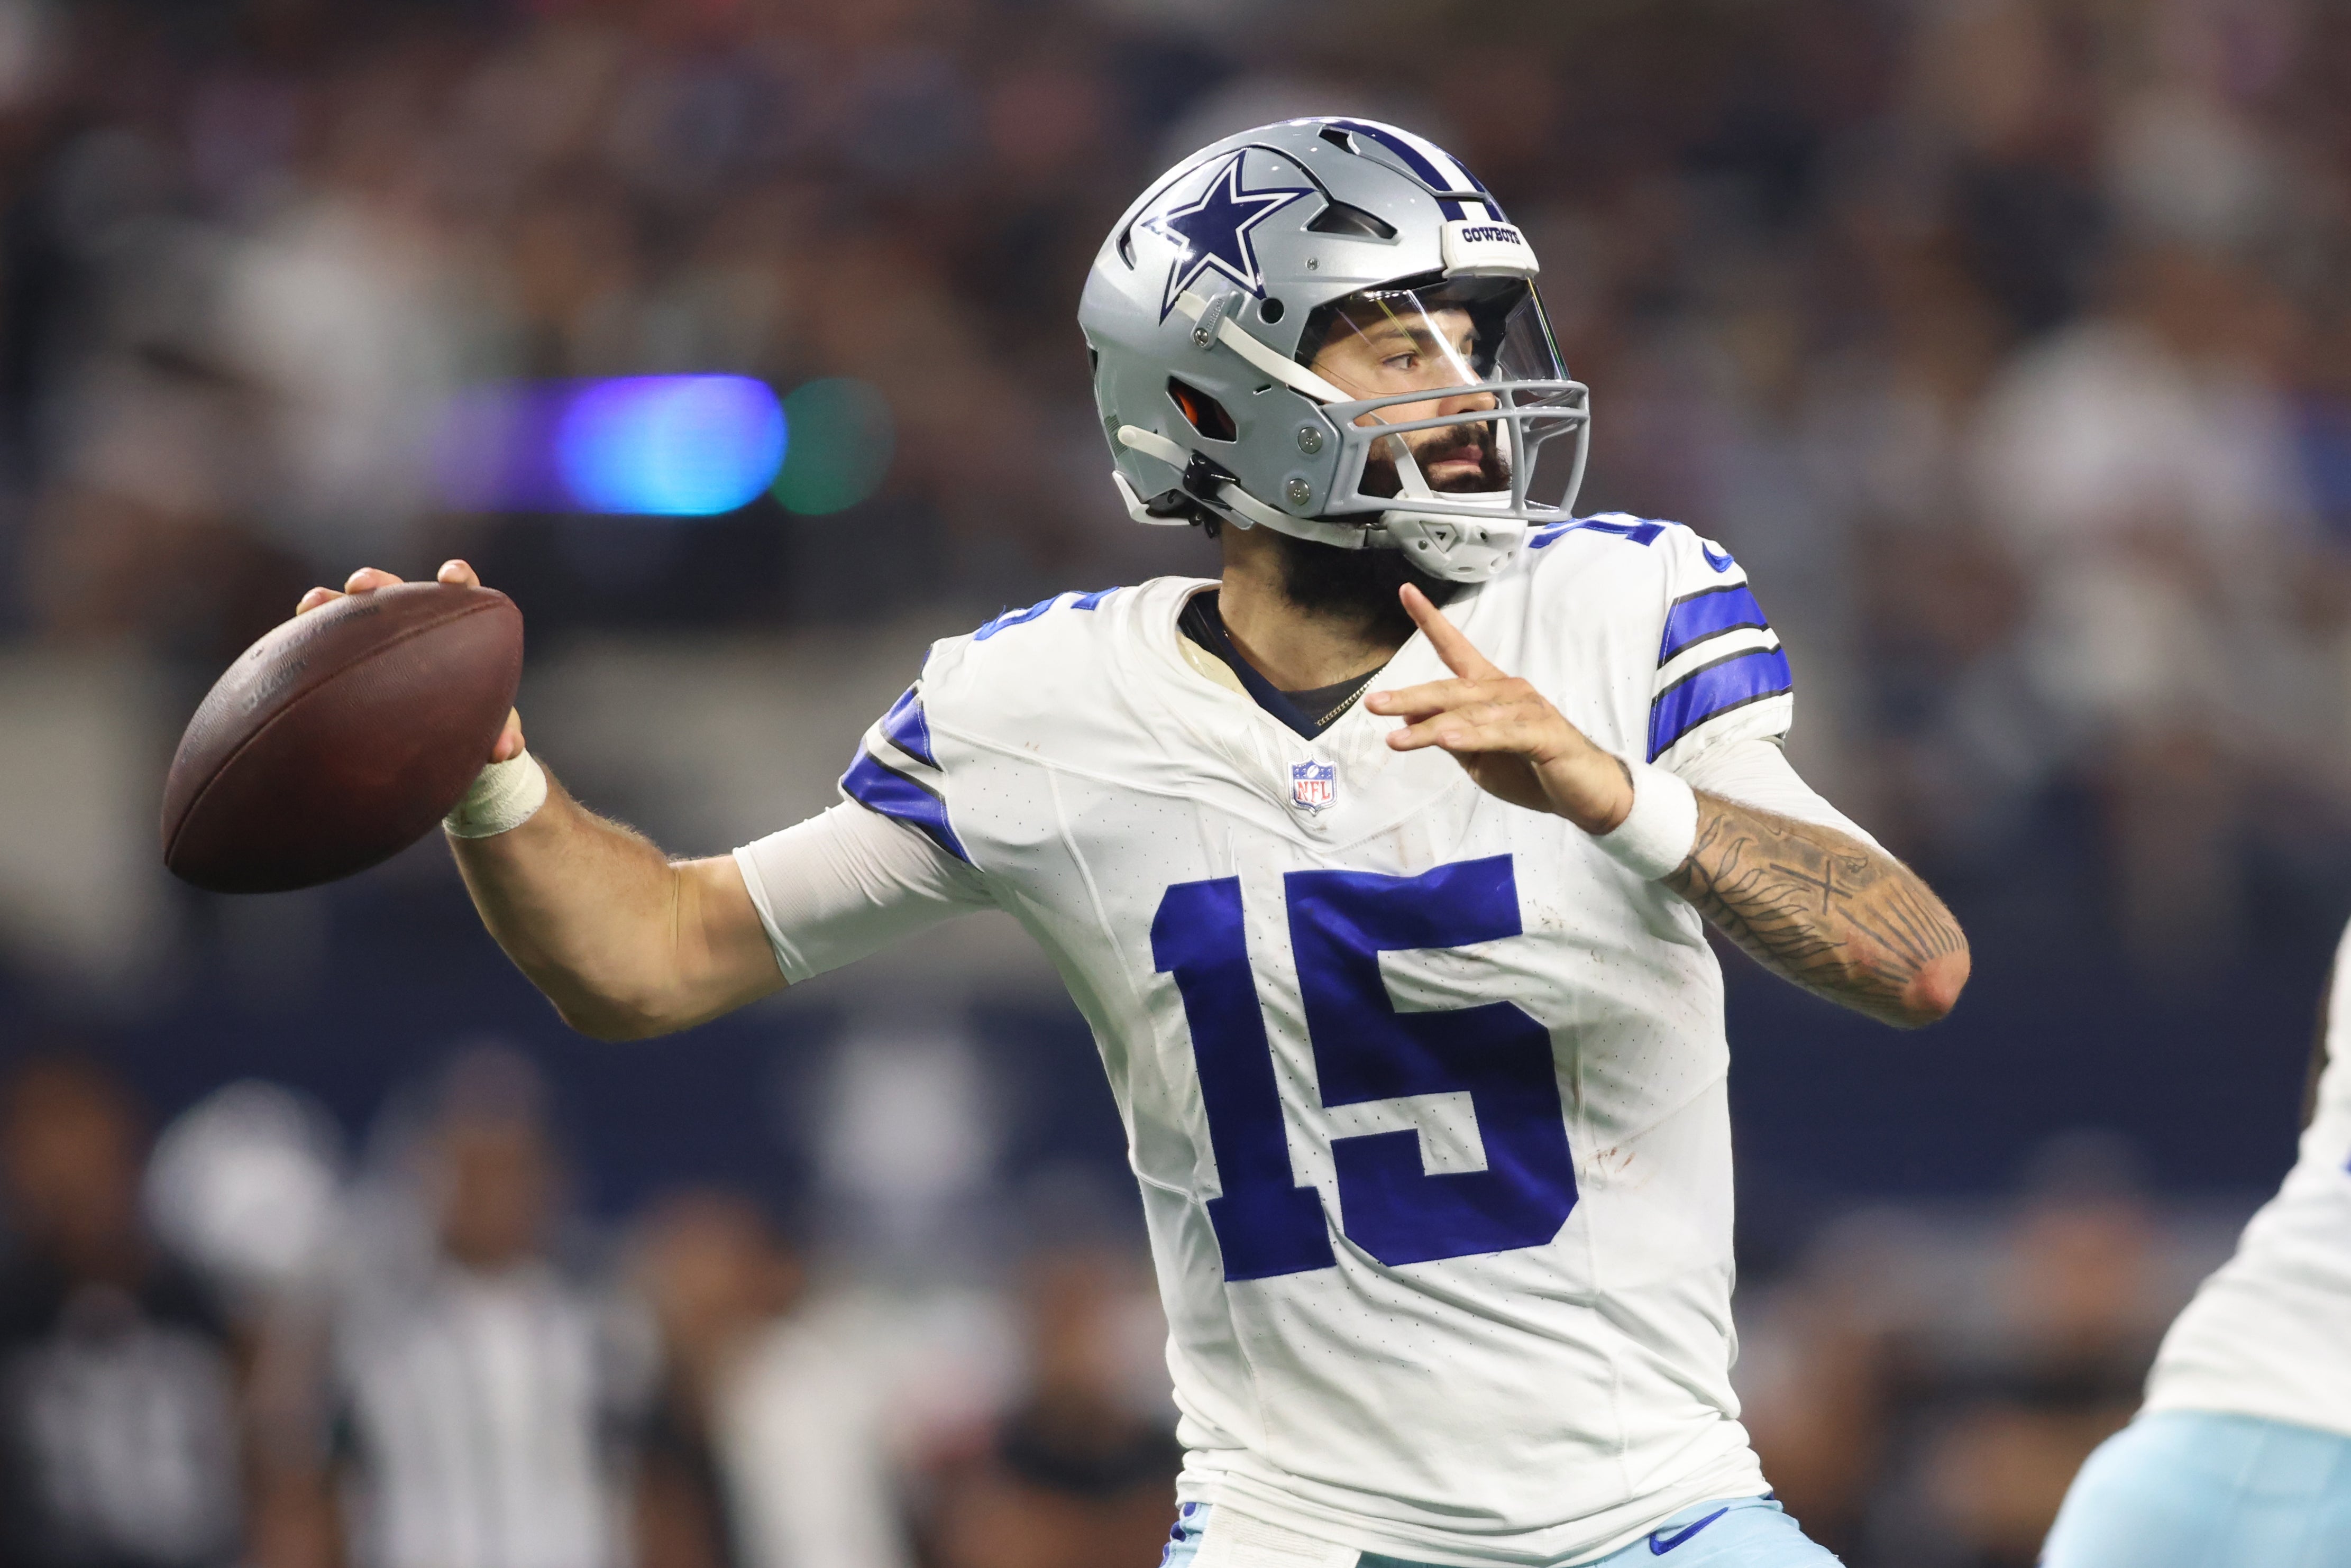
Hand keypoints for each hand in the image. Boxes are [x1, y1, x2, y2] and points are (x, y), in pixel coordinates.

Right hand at [296, 560, 525, 762]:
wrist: (437, 747)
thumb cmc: (473, 722)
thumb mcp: (491, 728)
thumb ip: (504, 734)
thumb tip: (503, 749)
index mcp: (457, 626)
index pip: (460, 590)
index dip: (456, 577)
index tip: (451, 577)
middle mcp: (412, 623)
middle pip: (394, 590)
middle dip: (376, 581)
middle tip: (362, 586)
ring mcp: (375, 638)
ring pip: (350, 612)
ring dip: (331, 602)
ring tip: (314, 604)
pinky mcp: (345, 658)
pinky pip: (323, 644)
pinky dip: (308, 638)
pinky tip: (291, 643)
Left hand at [1365, 583, 1634, 833]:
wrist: (1584, 794)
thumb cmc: (1531, 771)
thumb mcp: (1477, 755)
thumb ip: (1447, 734)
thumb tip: (1406, 717)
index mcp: (1489, 691)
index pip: (1455, 649)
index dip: (1431, 620)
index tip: (1406, 592)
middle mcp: (1507, 691)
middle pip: (1452, 689)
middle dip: (1410, 697)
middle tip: (1374, 704)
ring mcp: (1527, 709)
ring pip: (1471, 714)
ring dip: (1431, 726)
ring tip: (1397, 738)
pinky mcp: (1544, 732)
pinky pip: (1501, 732)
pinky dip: (1472, 735)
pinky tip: (1446, 739)